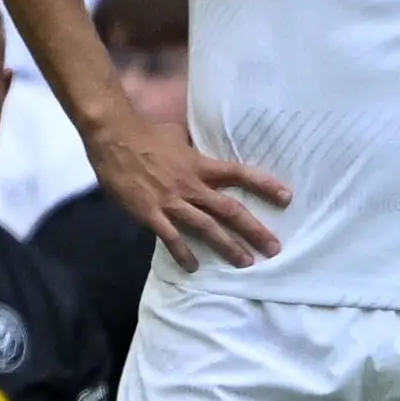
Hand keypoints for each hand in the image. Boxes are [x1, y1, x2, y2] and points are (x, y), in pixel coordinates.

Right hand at [86, 115, 288, 269]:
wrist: (113, 135)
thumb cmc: (145, 132)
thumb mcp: (177, 136)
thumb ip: (192, 149)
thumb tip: (200, 149)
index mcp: (199, 164)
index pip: (239, 173)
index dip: (265, 185)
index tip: (287, 198)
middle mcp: (191, 184)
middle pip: (230, 210)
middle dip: (254, 230)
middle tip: (274, 248)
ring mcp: (171, 200)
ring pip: (206, 228)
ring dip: (228, 247)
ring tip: (246, 263)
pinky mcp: (150, 213)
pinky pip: (171, 238)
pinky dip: (184, 254)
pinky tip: (194, 268)